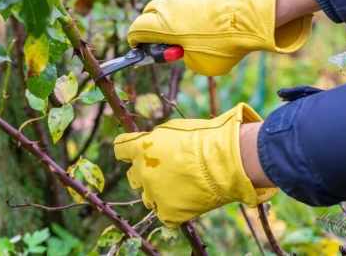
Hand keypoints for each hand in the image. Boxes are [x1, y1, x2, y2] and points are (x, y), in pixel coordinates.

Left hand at [113, 103, 277, 226]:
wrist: (225, 160)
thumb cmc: (204, 138)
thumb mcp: (174, 129)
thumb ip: (156, 138)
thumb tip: (150, 142)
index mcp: (141, 148)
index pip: (120, 149)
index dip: (127, 150)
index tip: (134, 151)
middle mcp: (143, 172)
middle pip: (133, 176)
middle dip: (144, 173)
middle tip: (164, 170)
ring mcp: (154, 194)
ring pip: (147, 197)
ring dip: (158, 192)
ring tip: (179, 186)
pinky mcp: (169, 212)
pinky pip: (163, 216)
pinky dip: (172, 211)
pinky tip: (185, 202)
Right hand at [127, 0, 313, 75]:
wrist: (256, 12)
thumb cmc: (227, 42)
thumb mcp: (202, 64)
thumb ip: (185, 57)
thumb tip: (185, 49)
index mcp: (163, 25)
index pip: (137, 29)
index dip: (137, 40)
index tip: (141, 46)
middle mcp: (170, 3)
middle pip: (150, 12)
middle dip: (153, 26)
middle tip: (167, 40)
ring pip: (171, 2)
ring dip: (175, 15)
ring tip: (195, 30)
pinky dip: (193, 6)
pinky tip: (211, 17)